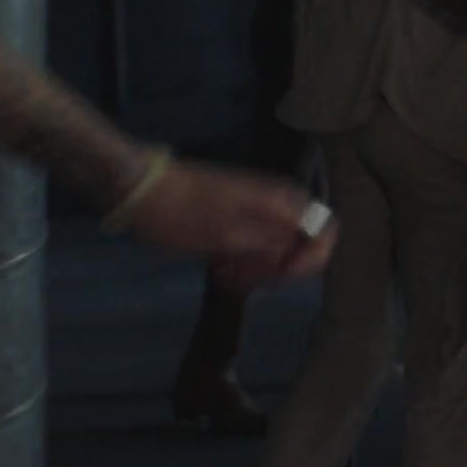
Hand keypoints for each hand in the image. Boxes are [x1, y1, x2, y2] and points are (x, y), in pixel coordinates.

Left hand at [127, 160, 337, 289]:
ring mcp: (258, 209)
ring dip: (261, 268)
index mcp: (279, 202)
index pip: (325, 229)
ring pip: (281, 248)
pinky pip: (259, 244)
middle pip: (304, 243)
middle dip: (281, 268)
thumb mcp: (226, 236)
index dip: (314, 258)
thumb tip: (297, 251)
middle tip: (247, 278)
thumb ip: (269, 244)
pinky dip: (246, 261)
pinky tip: (222, 268)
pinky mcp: (240, 217)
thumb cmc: (182, 212)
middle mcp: (277, 203)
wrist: (142, 188)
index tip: (282, 276)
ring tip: (229, 275)